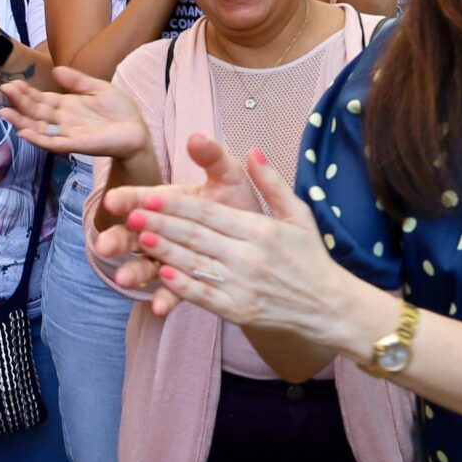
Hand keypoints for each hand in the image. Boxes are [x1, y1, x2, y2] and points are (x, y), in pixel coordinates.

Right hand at [3, 65, 150, 160]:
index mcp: (66, 106)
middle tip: (5, 89)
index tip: (12, 83)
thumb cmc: (120, 111)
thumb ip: (77, 80)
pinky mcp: (75, 144)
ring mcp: (67, 133)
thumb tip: (56, 69)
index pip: (41, 99)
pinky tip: (24, 131)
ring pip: (38, 128)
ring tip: (4, 112)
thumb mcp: (98, 88)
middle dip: (20, 102)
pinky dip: (37, 139)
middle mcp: (63, 121)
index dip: (26, 92)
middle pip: (35, 112)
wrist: (137, 130)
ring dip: (21, 121)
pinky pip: (52, 143)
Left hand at [109, 143, 385, 356]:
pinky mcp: (238, 310)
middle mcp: (250, 257)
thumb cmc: (311, 258)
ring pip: (195, 264)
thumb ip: (272, 183)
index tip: (152, 195)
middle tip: (132, 212)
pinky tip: (162, 275)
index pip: (211, 214)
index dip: (179, 204)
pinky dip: (182, 286)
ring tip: (138, 237)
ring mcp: (242, 285)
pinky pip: (204, 296)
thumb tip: (253, 151)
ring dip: (165, 251)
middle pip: (197, 236)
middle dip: (162, 223)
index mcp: (261, 231)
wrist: (329, 308)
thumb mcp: (298, 215)